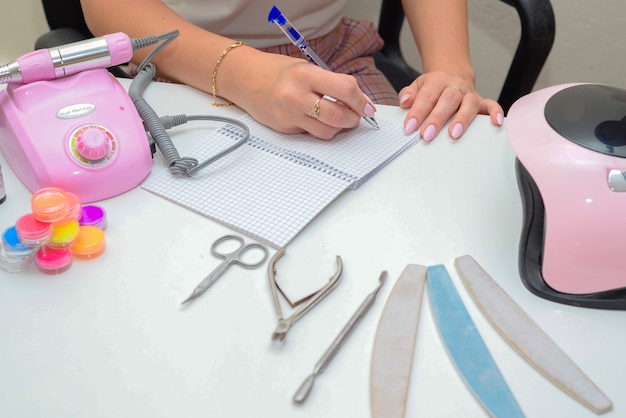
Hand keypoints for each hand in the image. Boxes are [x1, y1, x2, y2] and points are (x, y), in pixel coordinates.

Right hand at [224, 50, 375, 139]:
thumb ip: (332, 83)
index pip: (345, 90)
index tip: (368, 106)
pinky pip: (311, 135)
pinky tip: (315, 118)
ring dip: (338, 128)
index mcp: (305, 75)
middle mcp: (296, 96)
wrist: (243, 79)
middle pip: (339, 116)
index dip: (362, 100)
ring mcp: (289, 116)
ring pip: (327, 133)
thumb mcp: (306, 67)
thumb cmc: (276, 71)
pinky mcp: (284, 129)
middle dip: (354, 118)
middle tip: (356, 116)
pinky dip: (319, 129)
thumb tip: (359, 101)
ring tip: (337, 118)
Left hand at [398, 71, 503, 141]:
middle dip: (437, 119)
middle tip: (426, 135)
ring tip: (453, 135)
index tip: (409, 127)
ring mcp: (469, 94)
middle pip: (448, 100)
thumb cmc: (433, 87)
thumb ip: (409, 94)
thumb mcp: (418, 86)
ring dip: (462, 119)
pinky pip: (491, 105)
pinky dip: (495, 113)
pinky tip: (495, 123)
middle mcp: (455, 86)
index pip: (426, 96)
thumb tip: (404, 101)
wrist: (452, 75)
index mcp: (437, 81)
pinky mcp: (481, 101)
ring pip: (469, 104)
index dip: (417, 112)